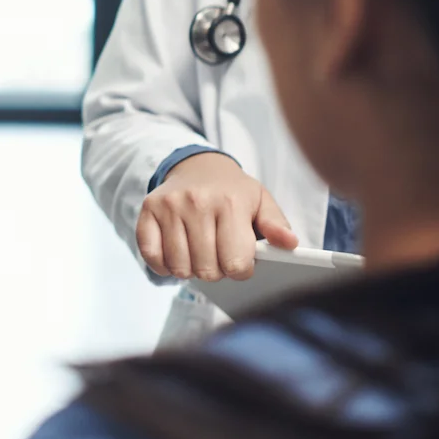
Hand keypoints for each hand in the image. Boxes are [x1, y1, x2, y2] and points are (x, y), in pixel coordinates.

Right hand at [136, 151, 297, 281]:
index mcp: (230, 203)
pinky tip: (176, 256)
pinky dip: (163, 265)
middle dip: (216, 271)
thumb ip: (276, 224)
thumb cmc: (233, 191)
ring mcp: (169, 206)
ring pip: (180, 267)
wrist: (198, 166)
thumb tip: (290, 244)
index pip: (236, 263)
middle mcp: (197, 202)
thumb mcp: (261, 201)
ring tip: (199, 254)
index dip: (241, 270)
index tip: (241, 260)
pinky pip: (151, 255)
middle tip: (219, 255)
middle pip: (207, 269)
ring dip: (191, 269)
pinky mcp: (148, 210)